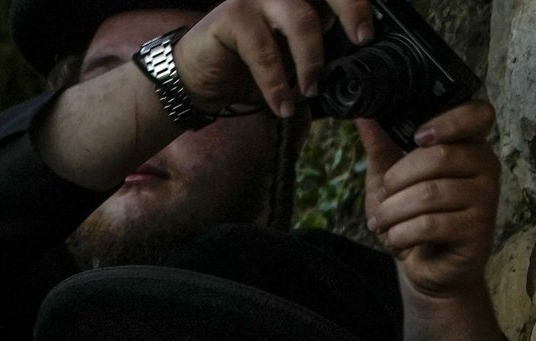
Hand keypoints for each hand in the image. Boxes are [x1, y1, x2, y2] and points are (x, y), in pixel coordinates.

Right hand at [173, 0, 376, 120]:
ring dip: (311, 60)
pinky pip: (264, 49)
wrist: (196, 80)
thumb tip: (356, 66)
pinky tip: (282, 104)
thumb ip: (319, 52)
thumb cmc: (247, 69)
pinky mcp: (233, 15)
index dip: (357, 5)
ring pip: (301, 20)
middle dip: (351, 10)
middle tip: (362, 39)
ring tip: (310, 90)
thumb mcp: (292, 59)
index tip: (370, 32)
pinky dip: (276, 81)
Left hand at [362, 102, 499, 305]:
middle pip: (440, 157)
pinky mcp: (477, 229)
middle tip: (384, 197)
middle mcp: (485, 166)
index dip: (448, 121)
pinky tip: (396, 238)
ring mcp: (486, 198)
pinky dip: (401, 233)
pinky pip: (430, 224)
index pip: (477, 116)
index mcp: (468, 146)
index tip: (417, 137)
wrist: (427, 265)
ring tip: (383, 222)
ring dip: (392, 211)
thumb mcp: (390, 178)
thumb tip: (363, 116)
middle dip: (396, 180)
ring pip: (429, 193)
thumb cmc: (412, 216)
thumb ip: (380, 145)